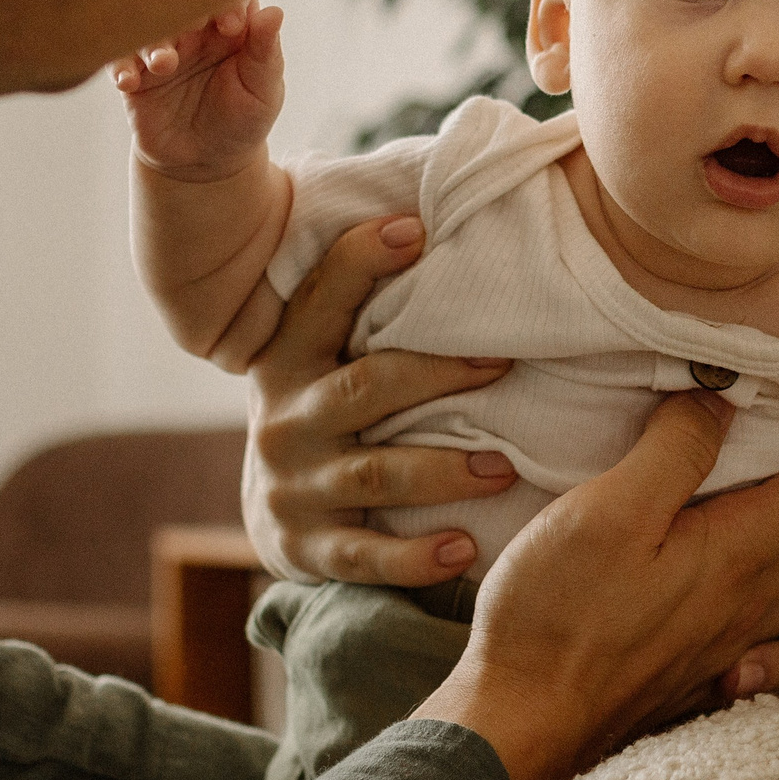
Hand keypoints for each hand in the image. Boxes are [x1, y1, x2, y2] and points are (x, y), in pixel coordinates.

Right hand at [114, 0, 286, 181]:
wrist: (206, 162)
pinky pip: (120, 60)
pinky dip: (121, 66)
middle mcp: (193, 30)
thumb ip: (265, 53)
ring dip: (152, 42)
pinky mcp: (135, 74)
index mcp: (230, 26)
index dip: (228, 1)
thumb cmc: (242, 120)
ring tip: (163, 65)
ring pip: (147, 28)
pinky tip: (129, 82)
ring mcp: (161, 49)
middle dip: (183, 12)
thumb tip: (275, 12)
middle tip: (190, 31)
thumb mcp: (262, 91)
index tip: (230, 27)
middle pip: (181, 2)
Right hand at [242, 215, 521, 587]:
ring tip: (503, 468)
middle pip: (364, 388)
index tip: (416, 229)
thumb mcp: (322, 359)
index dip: (360, 260)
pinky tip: (464, 550)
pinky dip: (416, 557)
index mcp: (288, 360)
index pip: (320, 299)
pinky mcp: (308, 547)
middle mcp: (285, 420)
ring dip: (444, 471)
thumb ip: (362, 312)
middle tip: (505, 365)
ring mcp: (295, 487)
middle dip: (438, 374)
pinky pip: (366, 556)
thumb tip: (434, 221)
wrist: (273, 516)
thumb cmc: (326, 413)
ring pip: (376, 474)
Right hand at [415, 400, 778, 779]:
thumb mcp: (607, 510)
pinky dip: (775, 582)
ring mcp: (730, 642)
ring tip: (768, 494)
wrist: (522, 720)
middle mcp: (750, 602)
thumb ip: (674, 450)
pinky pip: (769, 619)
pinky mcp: (701, 669)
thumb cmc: (557, 613)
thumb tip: (722, 398)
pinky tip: (727, 564)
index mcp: (738, 553)